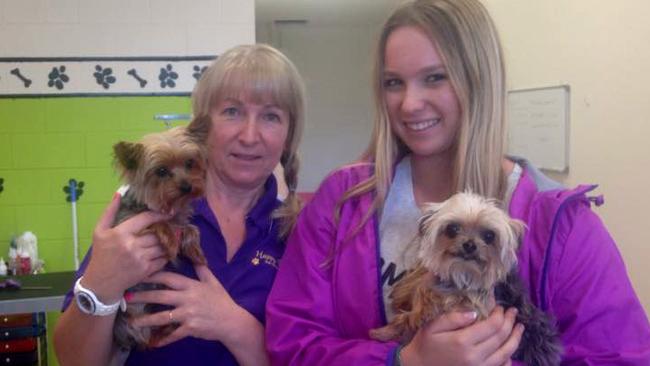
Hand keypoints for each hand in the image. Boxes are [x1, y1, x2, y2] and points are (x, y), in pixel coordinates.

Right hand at [82, 193, 169, 302]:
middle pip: (157, 232)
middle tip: (173, 225)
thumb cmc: (101, 255)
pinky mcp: (146, 270)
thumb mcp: (99, 232)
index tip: (168, 212)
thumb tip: (119, 194)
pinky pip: (163, 259)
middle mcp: (132, 246)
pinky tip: (166, 250)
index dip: (160, 214)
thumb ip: (109, 212)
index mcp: (120, 233)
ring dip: (169, 241)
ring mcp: (140, 259)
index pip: (146, 219)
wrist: (100, 283)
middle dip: (166, 228)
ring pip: (162, 245)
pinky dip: (166, 254)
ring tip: (173, 236)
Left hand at [129, 265, 251, 346]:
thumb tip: (195, 256)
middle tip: (126, 296)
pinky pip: (173, 335)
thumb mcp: (213, 282)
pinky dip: (163, 339)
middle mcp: (188, 299)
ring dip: (146, 319)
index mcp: (192, 286)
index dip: (153, 275)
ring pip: (163, 317)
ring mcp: (188, 314)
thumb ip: (202, 270)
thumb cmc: (221, 301)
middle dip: (142, 295)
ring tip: (132, 321)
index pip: (169, 278)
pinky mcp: (190, 328)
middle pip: (161, 296)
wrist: (231, 321)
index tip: (139, 274)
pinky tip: (152, 343)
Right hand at [401, 307, 523, 365]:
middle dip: (510, 322)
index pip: (492, 325)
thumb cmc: (425, 344)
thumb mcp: (433, 326)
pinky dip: (509, 358)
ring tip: (519, 327)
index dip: (500, 314)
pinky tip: (510, 349)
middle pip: (501, 338)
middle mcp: (475, 357)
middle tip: (512, 311)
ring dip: (515, 339)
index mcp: (463, 341)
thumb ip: (453, 318)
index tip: (499, 306)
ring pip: (506, 353)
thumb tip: (475, 312)